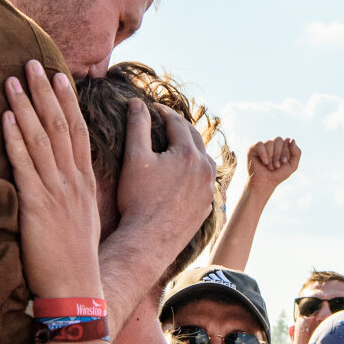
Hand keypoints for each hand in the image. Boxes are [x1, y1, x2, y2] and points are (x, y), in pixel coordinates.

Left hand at [1, 61, 101, 298]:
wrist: (77, 289)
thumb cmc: (75, 262)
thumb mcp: (82, 221)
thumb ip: (73, 196)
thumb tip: (63, 182)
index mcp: (84, 183)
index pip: (77, 131)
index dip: (67, 101)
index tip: (59, 76)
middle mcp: (73, 181)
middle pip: (60, 125)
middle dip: (46, 91)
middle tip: (32, 62)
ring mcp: (57, 191)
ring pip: (41, 138)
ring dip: (26, 105)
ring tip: (12, 79)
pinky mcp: (37, 205)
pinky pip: (25, 165)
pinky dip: (15, 138)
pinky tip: (7, 117)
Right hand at [111, 102, 216, 276]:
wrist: (148, 240)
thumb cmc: (138, 200)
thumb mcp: (134, 158)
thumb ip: (137, 126)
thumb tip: (137, 103)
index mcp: (189, 153)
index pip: (177, 123)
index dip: (162, 113)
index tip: (151, 109)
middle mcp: (205, 169)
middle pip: (194, 139)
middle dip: (179, 128)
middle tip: (164, 123)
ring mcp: (208, 190)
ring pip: (203, 161)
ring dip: (191, 150)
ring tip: (177, 147)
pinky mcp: (206, 207)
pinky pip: (204, 183)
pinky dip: (194, 174)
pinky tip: (183, 177)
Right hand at [245, 137, 299, 193]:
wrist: (265, 183)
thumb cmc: (278, 175)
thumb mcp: (292, 165)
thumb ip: (297, 153)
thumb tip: (292, 139)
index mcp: (281, 146)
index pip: (287, 140)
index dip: (286, 151)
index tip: (284, 162)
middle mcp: (272, 144)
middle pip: (278, 139)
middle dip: (278, 154)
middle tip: (277, 166)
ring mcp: (262, 145)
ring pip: (269, 142)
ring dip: (271, 157)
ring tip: (270, 166)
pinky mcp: (252, 149)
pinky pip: (260, 144)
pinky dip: (263, 154)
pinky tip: (264, 162)